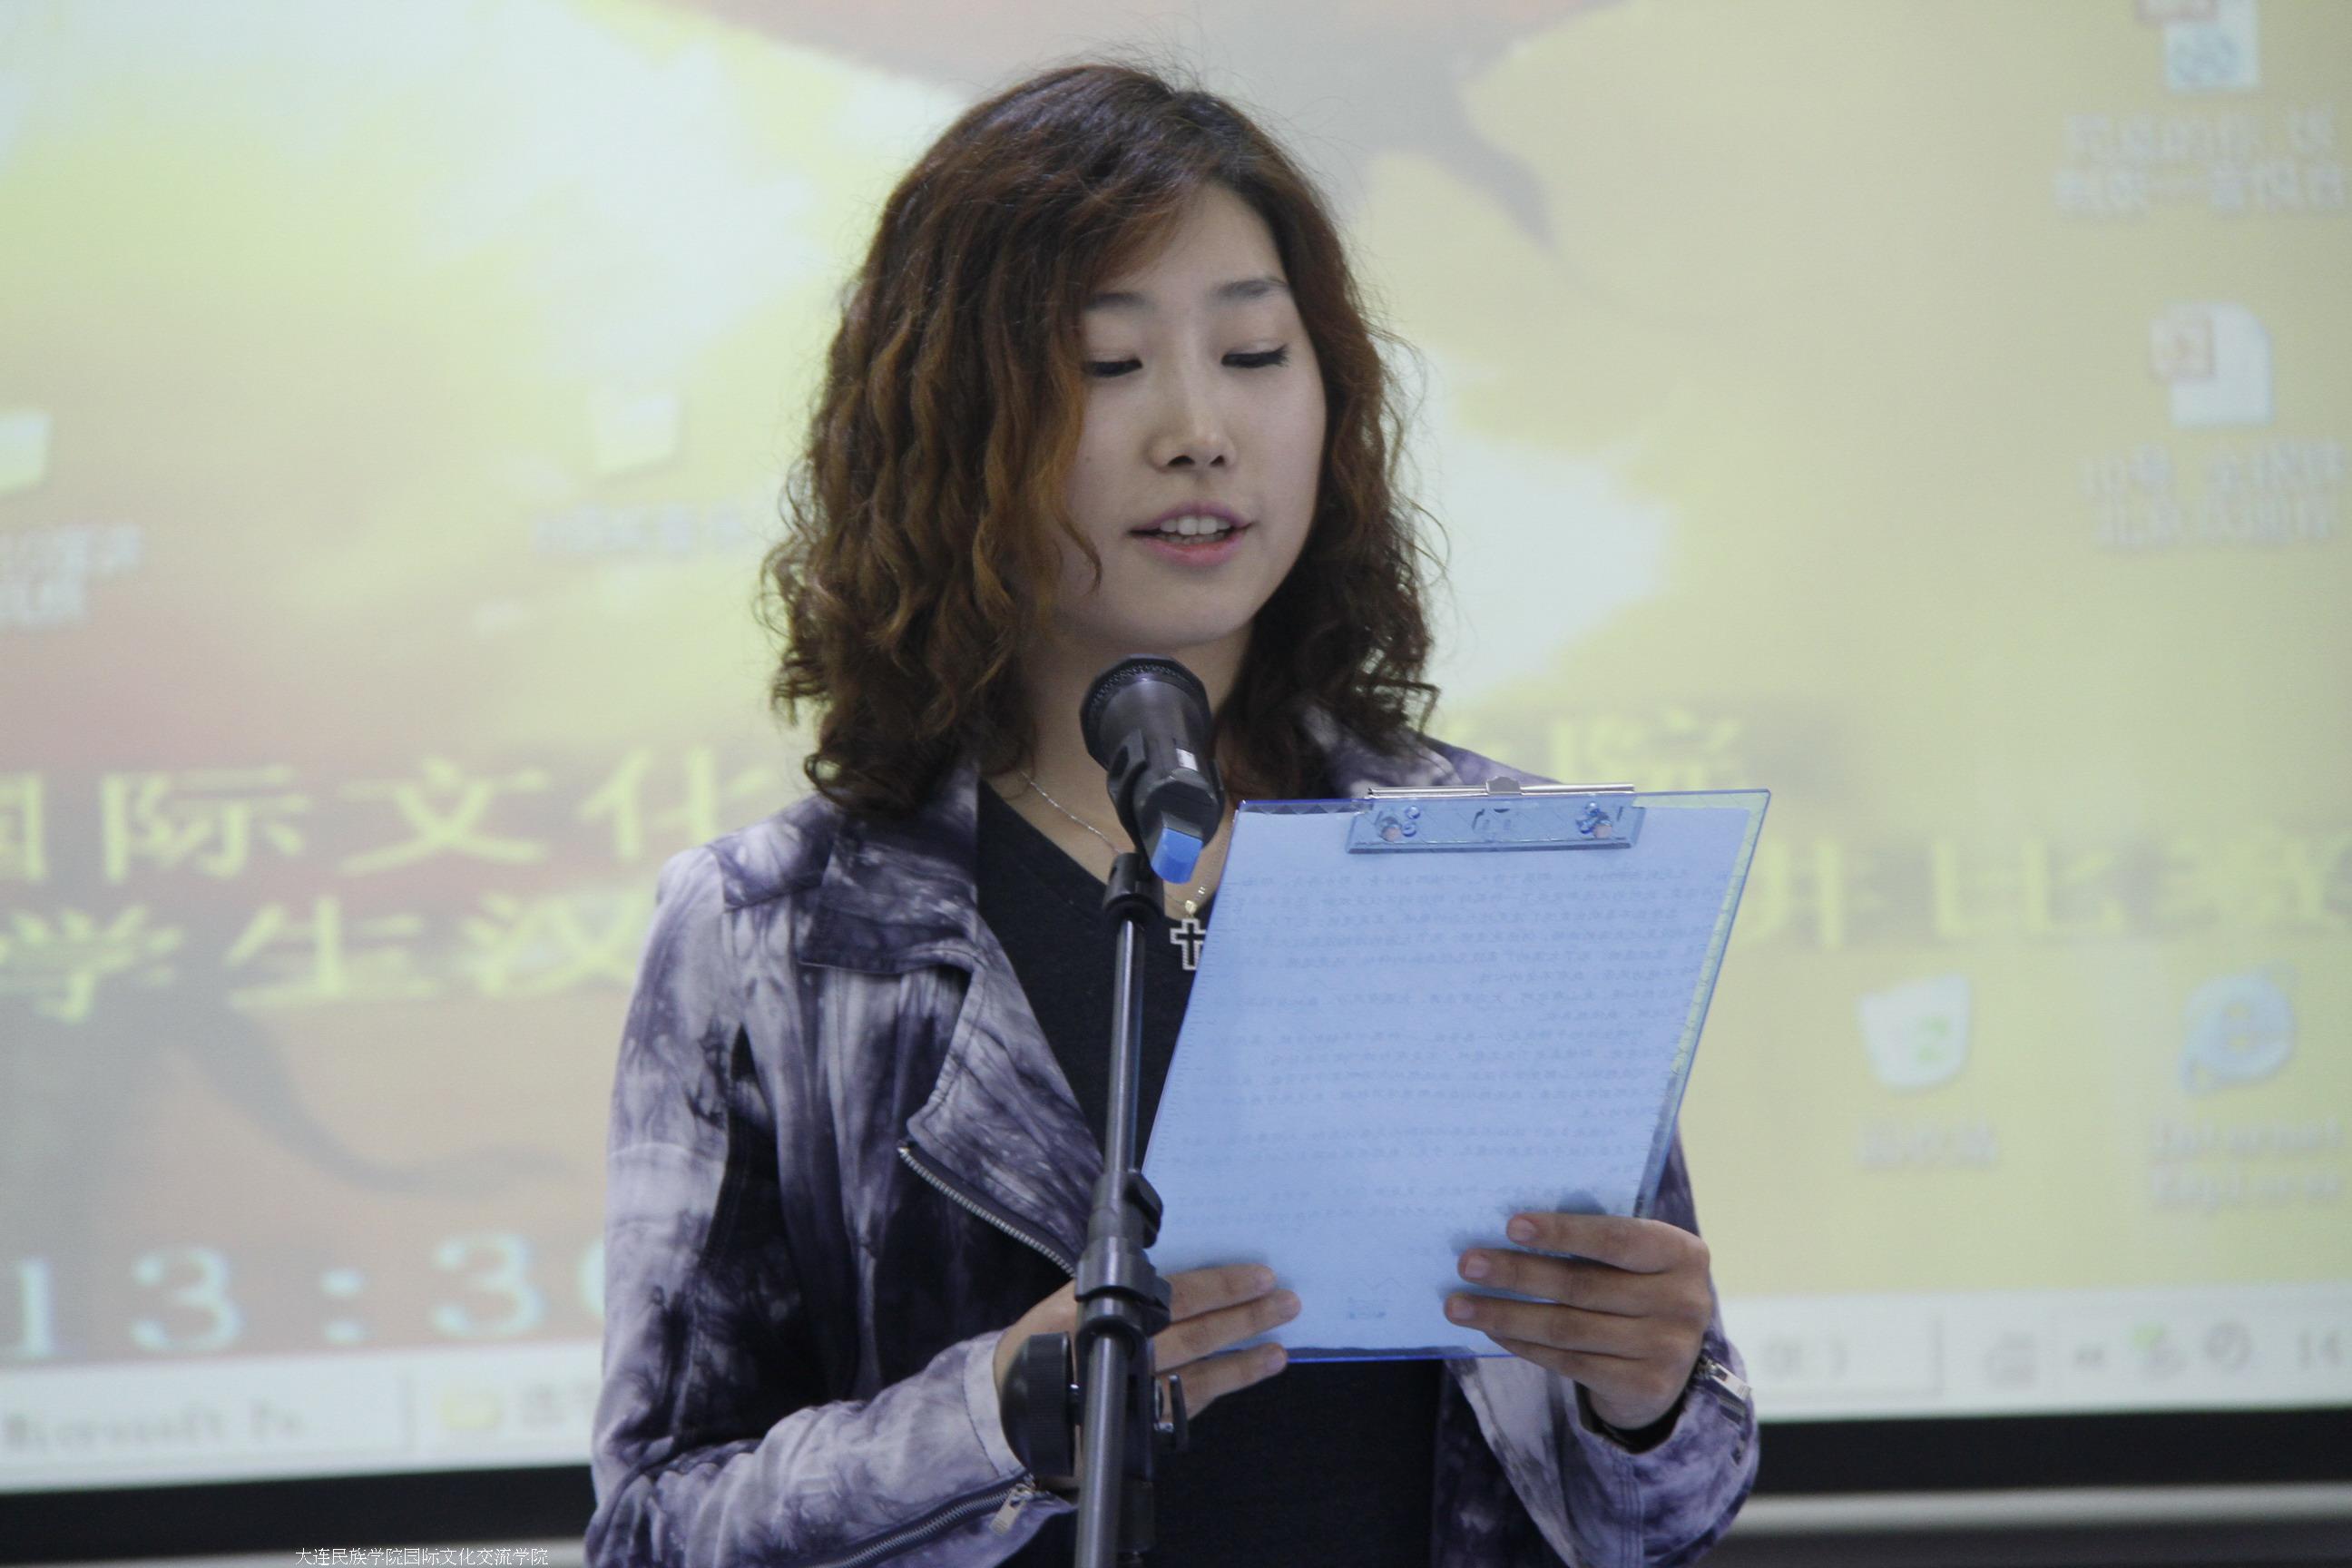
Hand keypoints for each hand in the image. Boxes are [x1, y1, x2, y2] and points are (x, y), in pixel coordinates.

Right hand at [992, 1263, 1297, 1447]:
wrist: (1011, 1409)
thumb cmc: (1048, 1340)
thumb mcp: (1067, 1302)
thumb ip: (1119, 1284)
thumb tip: (1183, 1261)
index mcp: (1092, 1309)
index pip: (1169, 1294)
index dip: (1219, 1286)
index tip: (1258, 1275)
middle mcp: (1112, 1352)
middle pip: (1191, 1334)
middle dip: (1243, 1317)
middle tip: (1286, 1301)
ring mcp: (1126, 1394)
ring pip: (1197, 1372)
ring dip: (1243, 1357)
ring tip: (1280, 1344)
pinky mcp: (1136, 1425)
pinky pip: (1189, 1401)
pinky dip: (1225, 1383)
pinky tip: (1255, 1368)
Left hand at [1446, 1213, 1711, 1432]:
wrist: (1670, 1359)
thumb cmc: (1635, 1286)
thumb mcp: (1634, 1259)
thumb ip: (1594, 1243)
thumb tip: (1510, 1230)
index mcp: (1682, 1253)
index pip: (1617, 1239)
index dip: (1564, 1232)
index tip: (1511, 1225)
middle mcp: (1685, 1301)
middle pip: (1582, 1285)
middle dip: (1517, 1273)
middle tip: (1468, 1264)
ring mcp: (1668, 1348)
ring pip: (1568, 1327)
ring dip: (1506, 1314)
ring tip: (1459, 1304)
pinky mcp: (1645, 1386)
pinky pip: (1569, 1361)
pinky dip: (1524, 1344)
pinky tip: (1492, 1328)